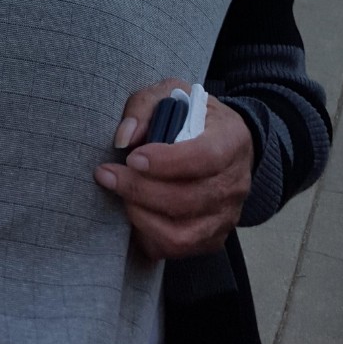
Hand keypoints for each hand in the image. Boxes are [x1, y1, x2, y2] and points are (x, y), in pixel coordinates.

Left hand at [94, 80, 253, 260]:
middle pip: (186, 200)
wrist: (225, 145)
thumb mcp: (173, 94)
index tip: (132, 158)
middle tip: (108, 174)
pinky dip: (148, 235)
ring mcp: (226, 216)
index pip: (204, 158)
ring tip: (120, 195)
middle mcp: (235, 183)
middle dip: (139, 189)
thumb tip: (124, 138)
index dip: (166, 162)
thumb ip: (145, 106)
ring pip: (181, 234)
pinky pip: (177, 250)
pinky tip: (133, 212)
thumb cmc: (195, 117)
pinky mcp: (213, 238)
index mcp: (231, 140)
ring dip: (141, 216)